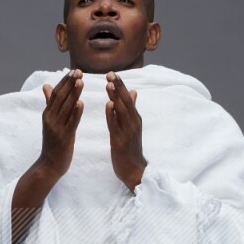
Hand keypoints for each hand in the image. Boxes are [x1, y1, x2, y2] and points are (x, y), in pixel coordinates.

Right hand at [38, 69, 83, 179]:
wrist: (49, 165)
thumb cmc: (52, 143)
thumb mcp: (49, 121)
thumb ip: (49, 103)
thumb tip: (46, 85)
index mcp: (47, 114)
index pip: (56, 93)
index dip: (65, 81)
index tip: (73, 70)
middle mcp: (50, 119)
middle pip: (60, 97)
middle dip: (69, 83)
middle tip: (78, 71)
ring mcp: (57, 128)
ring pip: (66, 108)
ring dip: (73, 93)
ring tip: (81, 81)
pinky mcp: (64, 137)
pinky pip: (71, 123)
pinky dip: (76, 112)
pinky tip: (81, 103)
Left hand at [105, 72, 146, 190]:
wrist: (134, 170)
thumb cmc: (131, 148)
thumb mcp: (133, 126)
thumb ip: (131, 109)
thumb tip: (133, 91)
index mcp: (135, 118)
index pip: (128, 98)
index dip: (120, 85)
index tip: (112, 73)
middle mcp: (133, 123)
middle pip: (126, 101)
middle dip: (118, 87)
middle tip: (110, 73)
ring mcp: (128, 132)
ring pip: (121, 111)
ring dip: (115, 97)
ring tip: (109, 84)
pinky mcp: (120, 141)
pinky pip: (116, 126)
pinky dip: (112, 115)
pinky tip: (108, 105)